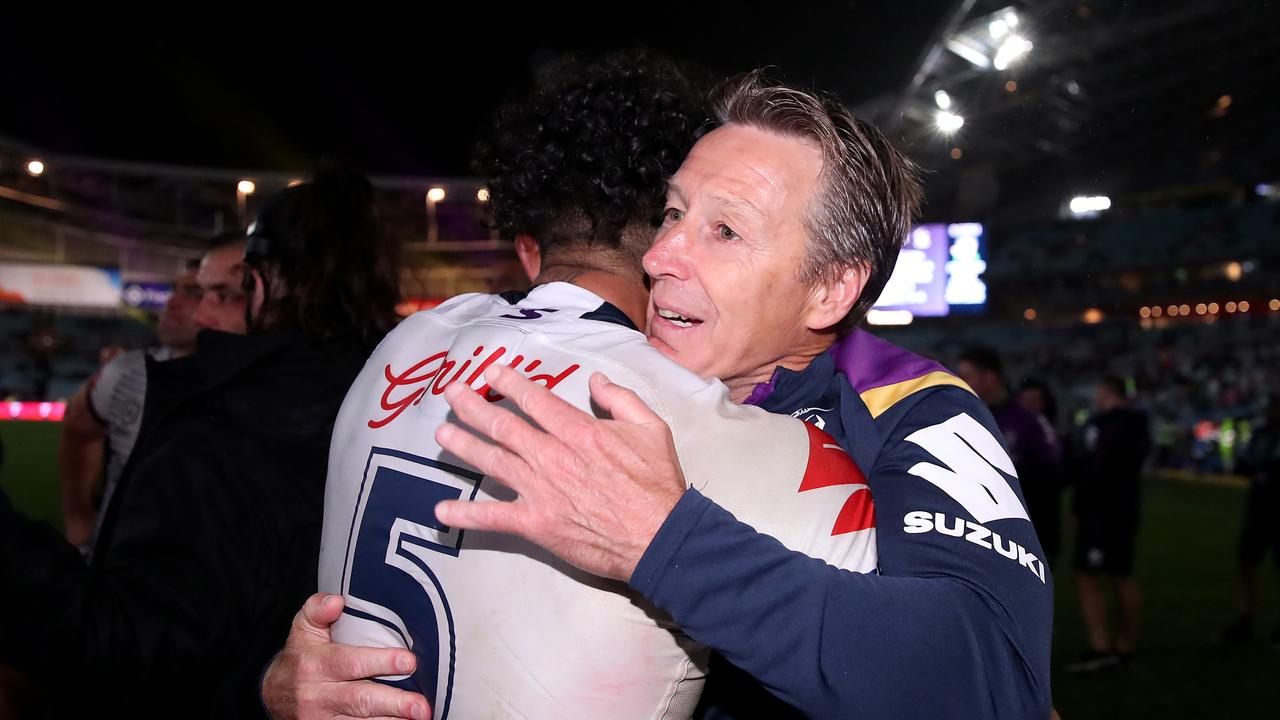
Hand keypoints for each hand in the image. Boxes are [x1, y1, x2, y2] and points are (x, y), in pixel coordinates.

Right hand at [261, 593, 429, 719]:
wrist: (273, 695)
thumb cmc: (299, 656)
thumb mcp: (302, 628)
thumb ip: (317, 609)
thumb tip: (337, 601)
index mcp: (315, 664)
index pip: (350, 663)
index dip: (380, 662)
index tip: (409, 661)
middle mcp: (318, 695)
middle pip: (360, 700)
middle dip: (394, 703)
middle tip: (422, 705)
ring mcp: (322, 719)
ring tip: (419, 717)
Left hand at [435, 365, 686, 580]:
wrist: (659, 537)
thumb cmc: (657, 484)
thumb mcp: (651, 428)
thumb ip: (621, 399)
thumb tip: (595, 379)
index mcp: (579, 431)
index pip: (535, 401)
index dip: (510, 383)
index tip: (492, 372)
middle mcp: (552, 456)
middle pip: (503, 425)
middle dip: (473, 407)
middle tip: (453, 393)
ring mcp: (540, 490)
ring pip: (492, 461)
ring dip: (463, 446)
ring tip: (441, 433)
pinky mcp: (535, 523)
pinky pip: (493, 517)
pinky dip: (465, 514)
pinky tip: (442, 510)